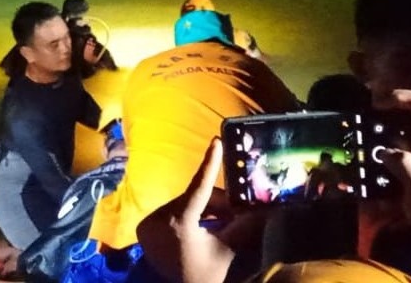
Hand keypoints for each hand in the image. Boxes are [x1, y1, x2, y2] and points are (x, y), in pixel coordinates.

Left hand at [136, 138, 238, 282]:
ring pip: (185, 205)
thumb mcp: (226, 251)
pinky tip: (207, 228)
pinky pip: (174, 213)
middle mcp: (159, 219)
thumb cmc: (203, 275)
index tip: (216, 142)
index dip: (210, 164)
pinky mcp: (146, 229)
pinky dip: (192, 217)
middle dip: (217, 204)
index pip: (198, 188)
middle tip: (238, 213)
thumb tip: (264, 210)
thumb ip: (243, 227)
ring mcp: (149, 224)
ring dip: (206, 211)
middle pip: (194, 199)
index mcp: (178, 223)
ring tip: (224, 224)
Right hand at [373, 89, 410, 234]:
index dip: (399, 97)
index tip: (376, 104)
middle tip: (362, 117)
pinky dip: (383, 142)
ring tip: (361, 133)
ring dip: (382, 126)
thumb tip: (386, 151)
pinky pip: (397, 143)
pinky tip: (368, 152)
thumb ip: (406, 167)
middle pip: (409, 110)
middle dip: (386, 110)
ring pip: (401, 126)